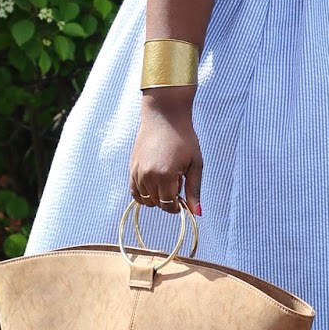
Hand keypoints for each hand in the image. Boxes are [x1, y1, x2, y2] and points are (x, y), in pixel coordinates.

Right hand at [130, 91, 202, 214]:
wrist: (164, 116)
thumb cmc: (184, 138)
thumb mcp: (195, 164)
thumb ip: (194, 189)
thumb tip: (197, 212)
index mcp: (166, 176)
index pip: (169, 205)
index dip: (177, 206)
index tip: (183, 199)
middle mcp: (148, 176)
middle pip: (157, 203)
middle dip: (168, 200)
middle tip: (177, 185)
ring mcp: (137, 171)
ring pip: (145, 199)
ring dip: (156, 197)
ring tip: (166, 181)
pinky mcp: (131, 167)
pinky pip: (134, 190)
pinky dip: (143, 193)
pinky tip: (154, 185)